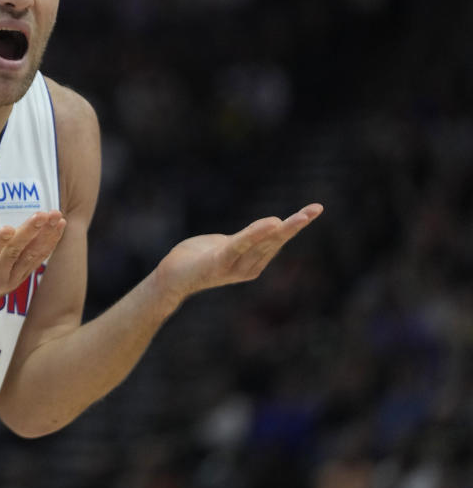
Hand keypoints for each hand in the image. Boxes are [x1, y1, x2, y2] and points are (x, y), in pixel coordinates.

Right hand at [0, 210, 66, 313]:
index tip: (8, 228)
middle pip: (13, 255)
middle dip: (28, 233)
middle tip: (41, 215)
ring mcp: (9, 280)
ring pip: (30, 256)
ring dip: (45, 236)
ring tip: (56, 216)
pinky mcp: (19, 277)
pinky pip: (37, 259)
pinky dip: (49, 242)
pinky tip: (60, 225)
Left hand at [155, 203, 323, 303]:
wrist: (170, 278)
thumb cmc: (196, 258)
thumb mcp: (226, 244)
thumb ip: (245, 239)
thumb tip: (269, 227)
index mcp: (252, 262)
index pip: (276, 240)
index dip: (294, 225)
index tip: (314, 209)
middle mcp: (249, 268)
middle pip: (275, 241)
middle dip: (296, 224)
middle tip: (317, 209)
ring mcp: (235, 267)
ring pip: (262, 242)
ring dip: (282, 227)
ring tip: (302, 215)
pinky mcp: (218, 262)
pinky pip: (240, 245)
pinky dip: (256, 234)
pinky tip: (271, 224)